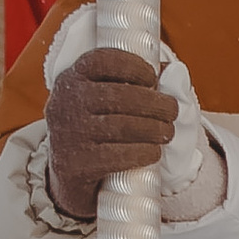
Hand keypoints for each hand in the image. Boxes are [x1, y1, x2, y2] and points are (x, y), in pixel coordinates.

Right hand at [45, 46, 178, 219]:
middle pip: (119, 96)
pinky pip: (117, 156)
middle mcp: (65, 103)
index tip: (152, 77)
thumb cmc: (94, 131)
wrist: (66, 177)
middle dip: (155, 103)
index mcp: (71, 79)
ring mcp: (68, 134)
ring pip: (121, 126)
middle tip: (171, 111)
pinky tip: (153, 152)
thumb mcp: (103, 101)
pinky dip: (143, 152)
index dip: (132, 65)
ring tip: (167, 132)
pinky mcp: (75, 165)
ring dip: (154, 129)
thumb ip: (135, 81)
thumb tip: (173, 70)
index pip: (100, 61)